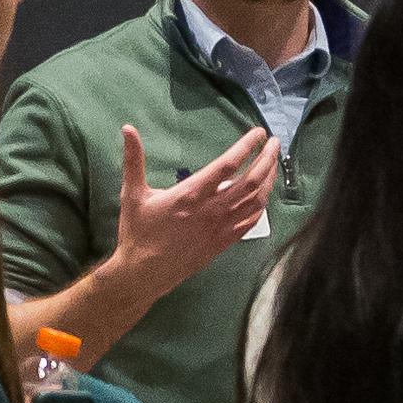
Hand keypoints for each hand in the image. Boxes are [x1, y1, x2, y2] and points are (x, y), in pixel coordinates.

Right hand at [107, 126, 276, 299]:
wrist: (143, 273)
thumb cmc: (137, 232)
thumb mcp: (133, 193)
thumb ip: (133, 160)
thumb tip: (127, 128)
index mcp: (191, 193)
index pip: (228, 164)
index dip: (247, 146)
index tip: (258, 133)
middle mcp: (211, 209)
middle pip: (251, 180)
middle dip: (267, 159)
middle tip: (275, 143)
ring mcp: (221, 227)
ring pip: (256, 200)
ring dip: (269, 180)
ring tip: (274, 164)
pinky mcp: (224, 242)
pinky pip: (251, 221)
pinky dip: (262, 205)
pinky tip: (265, 195)